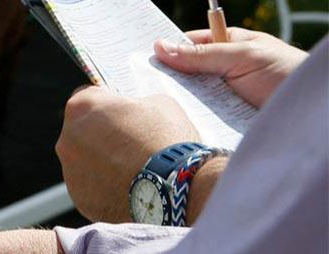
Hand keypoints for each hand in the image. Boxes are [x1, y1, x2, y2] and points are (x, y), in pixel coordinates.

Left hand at [56, 85, 199, 222]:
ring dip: (101, 162)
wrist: (174, 186)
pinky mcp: (80, 198)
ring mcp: (70, 171)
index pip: (87, 97)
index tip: (122, 112)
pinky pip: (91, 188)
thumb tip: (132, 112)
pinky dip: (106, 187)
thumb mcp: (158, 103)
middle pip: (81, 132)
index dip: (107, 103)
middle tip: (131, 143)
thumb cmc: (166, 138)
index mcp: (81, 107)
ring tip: (133, 169)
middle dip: (101, 135)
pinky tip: (129, 187)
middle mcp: (66, 139)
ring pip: (83, 162)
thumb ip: (134, 104)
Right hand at [155, 28, 308, 106]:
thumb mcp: (242, 56)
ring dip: (179, 103)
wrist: (311, 114)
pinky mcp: (225, 121)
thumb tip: (160, 48)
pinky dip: (191, 121)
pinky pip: (202, 119)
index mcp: (229, 47)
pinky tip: (177, 124)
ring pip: (191, 99)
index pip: (190, 45)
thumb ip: (201, 54)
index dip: (168, 49)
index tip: (144, 57)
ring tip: (156, 106)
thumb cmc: (287, 73)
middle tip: (143, 83)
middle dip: (169, 79)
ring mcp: (224, 98)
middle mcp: (224, 73)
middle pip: (186, 74)